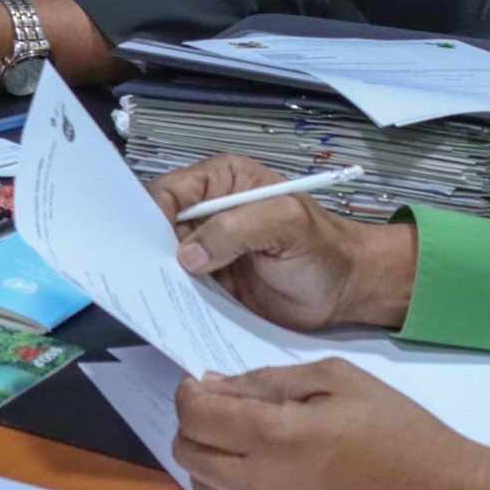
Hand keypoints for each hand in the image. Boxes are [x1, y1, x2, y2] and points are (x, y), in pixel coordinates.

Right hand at [147, 154, 416, 330]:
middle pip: (157, 224)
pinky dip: (174, 297)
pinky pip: (181, 287)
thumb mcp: (285, 223)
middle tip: (141, 272)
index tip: (146, 245)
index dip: (152, 215)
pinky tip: (169, 308)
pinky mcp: (210, 281)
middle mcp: (206, 211)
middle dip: (148, 247)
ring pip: (164, 258)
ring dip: (160, 275)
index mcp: (220, 182)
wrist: (349, 290)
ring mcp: (207, 248)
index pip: (169, 191)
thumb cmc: (323, 248)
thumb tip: (187, 255)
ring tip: (151, 293)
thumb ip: (235, 229)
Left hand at [174, 360, 489, 489]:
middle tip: (219, 408)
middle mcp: (264, 483)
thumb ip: (272, 379)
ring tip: (238, 438)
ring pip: (203, 487)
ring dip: (207, 457)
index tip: (201, 383)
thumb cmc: (406, 437)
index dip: (189, 392)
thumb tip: (219, 383)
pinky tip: (258, 468)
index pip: (195, 414)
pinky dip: (230, 487)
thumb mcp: (341, 382)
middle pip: (187, 452)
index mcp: (276, 436)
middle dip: (192, 424)